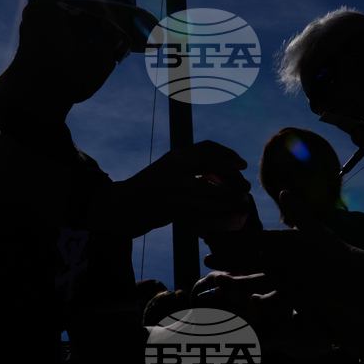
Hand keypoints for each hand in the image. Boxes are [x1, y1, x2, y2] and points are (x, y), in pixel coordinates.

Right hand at [95, 140, 249, 237]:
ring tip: (243, 206)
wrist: (117, 208)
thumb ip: (186, 174)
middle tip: (246, 187)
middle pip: (213, 162)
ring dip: (230, 198)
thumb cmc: (144, 196)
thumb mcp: (165, 176)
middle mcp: (174, 165)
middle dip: (234, 175)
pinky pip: (200, 207)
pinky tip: (227, 216)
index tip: (243, 165)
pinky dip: (217, 211)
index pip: (207, 146)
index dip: (229, 154)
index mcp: (175, 156)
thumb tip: (215, 184)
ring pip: (209, 188)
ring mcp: (170, 183)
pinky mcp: (167, 203)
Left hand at [204, 193, 363, 352]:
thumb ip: (295, 209)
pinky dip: (260, 300)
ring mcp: (283, 282)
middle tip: (206, 258)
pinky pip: (271, 301)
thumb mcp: (312, 224)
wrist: (349, 274)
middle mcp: (277, 262)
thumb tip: (283, 190)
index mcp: (281, 242)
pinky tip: (252, 298)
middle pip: (243, 261)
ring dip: (233, 282)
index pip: (247, 239)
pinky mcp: (291, 297)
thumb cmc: (330, 246)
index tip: (211, 236)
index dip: (227, 238)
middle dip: (223, 260)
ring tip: (218, 280)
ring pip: (251, 282)